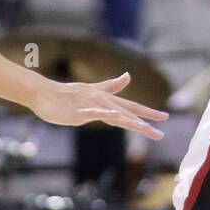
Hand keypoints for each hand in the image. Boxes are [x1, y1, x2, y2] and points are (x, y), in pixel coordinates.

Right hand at [29, 72, 167, 139]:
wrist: (44, 93)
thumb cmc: (68, 94)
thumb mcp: (93, 90)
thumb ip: (111, 85)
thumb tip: (128, 76)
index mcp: (107, 98)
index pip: (132, 106)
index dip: (148, 112)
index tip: (165, 118)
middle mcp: (103, 101)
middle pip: (127, 114)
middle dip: (144, 123)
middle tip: (160, 134)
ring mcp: (91, 106)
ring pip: (114, 114)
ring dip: (130, 121)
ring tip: (144, 128)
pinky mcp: (79, 111)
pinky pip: (93, 112)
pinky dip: (104, 113)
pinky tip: (114, 115)